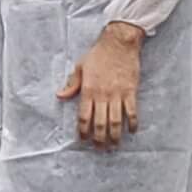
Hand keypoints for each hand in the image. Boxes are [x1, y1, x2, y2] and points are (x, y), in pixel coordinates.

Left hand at [59, 23, 142, 147]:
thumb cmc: (98, 54)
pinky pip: (132, 111)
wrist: (119, 43)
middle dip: (99, 139)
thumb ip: (71, 84)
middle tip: (99, 148)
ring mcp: (118, 94)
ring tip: (113, 145)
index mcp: (88, 90)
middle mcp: (102, 95)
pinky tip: (131, 131)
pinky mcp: (131, 91)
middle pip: (100, 123)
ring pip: (116, 121)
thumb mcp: (80, 67)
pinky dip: (132, 123)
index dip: (83, 130)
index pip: (83, 116)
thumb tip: (60, 96)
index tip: (83, 139)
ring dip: (114, 135)